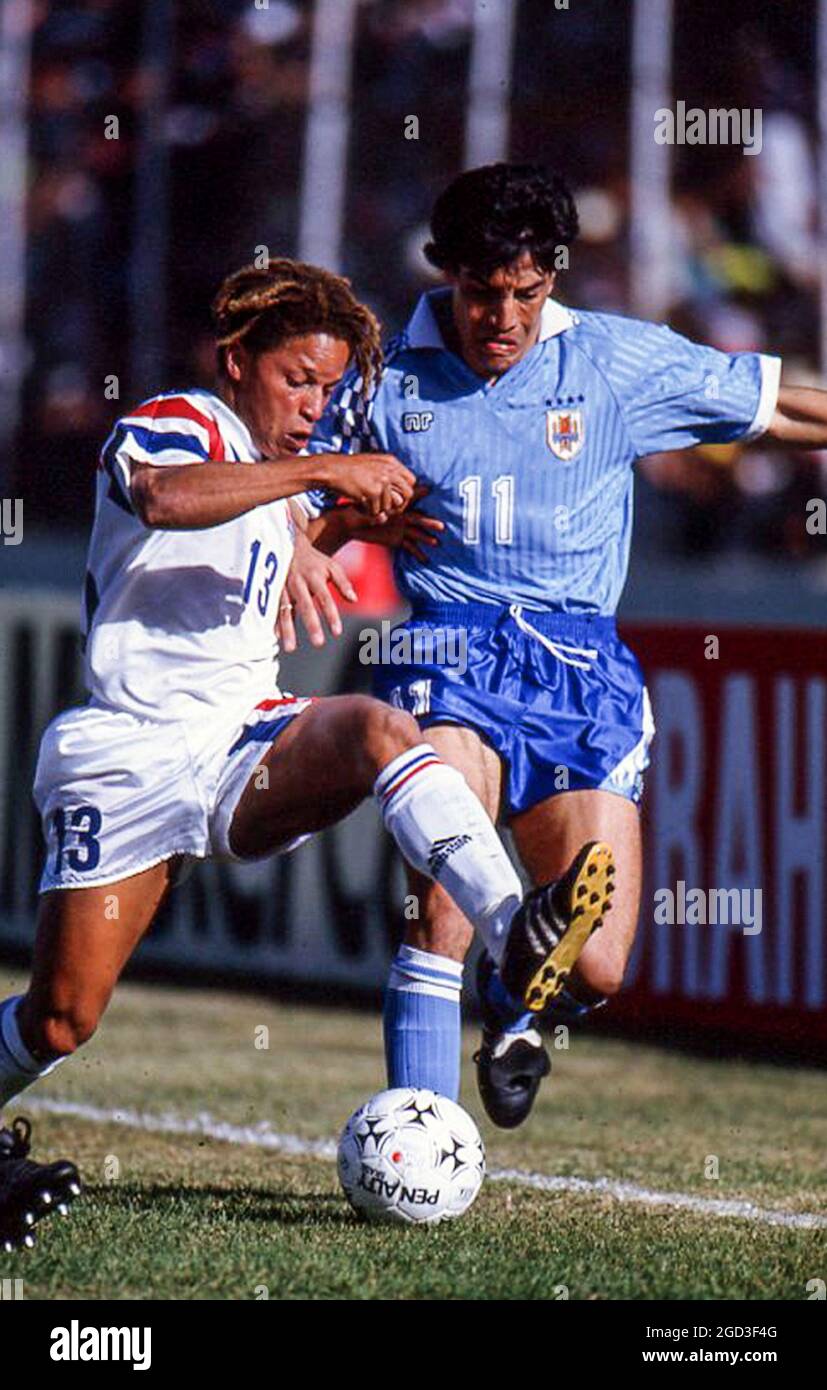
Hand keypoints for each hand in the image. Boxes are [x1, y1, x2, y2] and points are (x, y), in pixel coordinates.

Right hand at [277, 530, 356, 650]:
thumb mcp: (331, 566)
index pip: (325, 599)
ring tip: (291, 648)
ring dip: (288, 629)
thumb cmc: (314, 560)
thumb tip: (354, 599)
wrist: (288, 544)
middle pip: (306, 606)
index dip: (331, 615)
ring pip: (285, 610)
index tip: (337, 632)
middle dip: (311, 625)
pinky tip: (275, 636)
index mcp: (315, 577)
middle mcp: (298, 582)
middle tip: (318, 643)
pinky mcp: (271, 590)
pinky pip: (272, 608)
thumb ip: (343, 582)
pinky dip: (273, 622)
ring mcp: (283, 586)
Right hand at [316, 453, 415, 516]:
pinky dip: (367, 512)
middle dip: (399, 505)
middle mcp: (389, 470)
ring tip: (365, 502)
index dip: (405, 492)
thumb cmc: (349, 469)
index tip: (396, 498)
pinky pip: (376, 511)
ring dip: (378, 509)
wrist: (331, 469)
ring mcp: (382, 481)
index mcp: (391, 462)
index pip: (411, 480)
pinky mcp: (373, 492)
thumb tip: (401, 493)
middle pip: (407, 494)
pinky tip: (358, 504)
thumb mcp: (372, 464)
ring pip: (389, 506)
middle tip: (388, 509)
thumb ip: (388, 473)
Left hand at [358, 485, 443, 561]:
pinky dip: (418, 554)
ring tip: (436, 543)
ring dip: (426, 538)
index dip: (419, 495)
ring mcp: (400, 528)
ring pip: (416, 533)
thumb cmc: (354, 513)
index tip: (430, 491)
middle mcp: (401, 516)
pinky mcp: (397, 540)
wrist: (350, 524)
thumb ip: (373, 515)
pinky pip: (409, 547)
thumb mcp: (361, 513)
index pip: (409, 499)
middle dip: (429, 522)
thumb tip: (382, 518)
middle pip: (418, 519)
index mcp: (393, 505)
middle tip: (441, 526)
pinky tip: (426, 560)